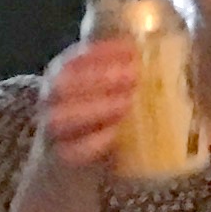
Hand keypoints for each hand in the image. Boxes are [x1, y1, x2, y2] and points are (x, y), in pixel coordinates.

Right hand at [29, 33, 142, 177]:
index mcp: (61, 76)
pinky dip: (96, 141)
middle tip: (133, 76)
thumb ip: (121, 72)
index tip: (132, 50)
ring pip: (64, 117)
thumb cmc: (95, 118)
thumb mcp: (104, 90)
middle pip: (64, 84)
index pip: (76, 58)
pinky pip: (73, 150)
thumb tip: (159, 54)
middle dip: (100, 77)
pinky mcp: (62, 158)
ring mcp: (52, 129)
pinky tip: (117, 133)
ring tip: (127, 103)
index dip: (103, 52)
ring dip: (98, 107)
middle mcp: (51, 100)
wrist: (70, 161)